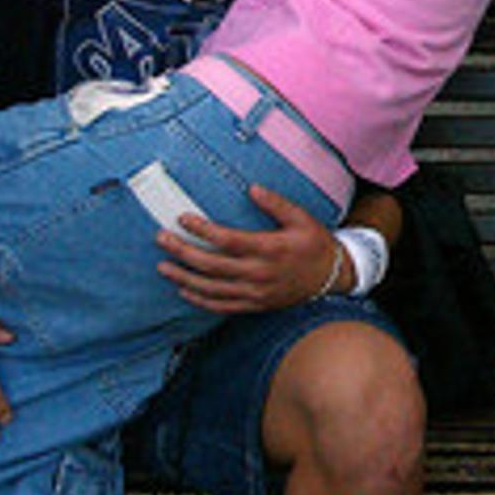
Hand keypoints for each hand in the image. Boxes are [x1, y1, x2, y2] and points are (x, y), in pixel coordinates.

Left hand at [156, 184, 343, 312]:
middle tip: (162, 239)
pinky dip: (200, 300)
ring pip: (212, 289)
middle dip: (183, 252)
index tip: (183, 218)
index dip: (202, 230)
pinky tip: (184, 290)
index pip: (226, 240)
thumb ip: (276, 204)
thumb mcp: (301, 218)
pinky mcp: (255, 305)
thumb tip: (252, 188)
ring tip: (163, 266)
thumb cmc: (315, 244)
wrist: (333, 277)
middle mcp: (258, 274)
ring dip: (184, 278)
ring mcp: (255, 293)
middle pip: (211, 265)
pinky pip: (222, 306)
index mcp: (269, 249)